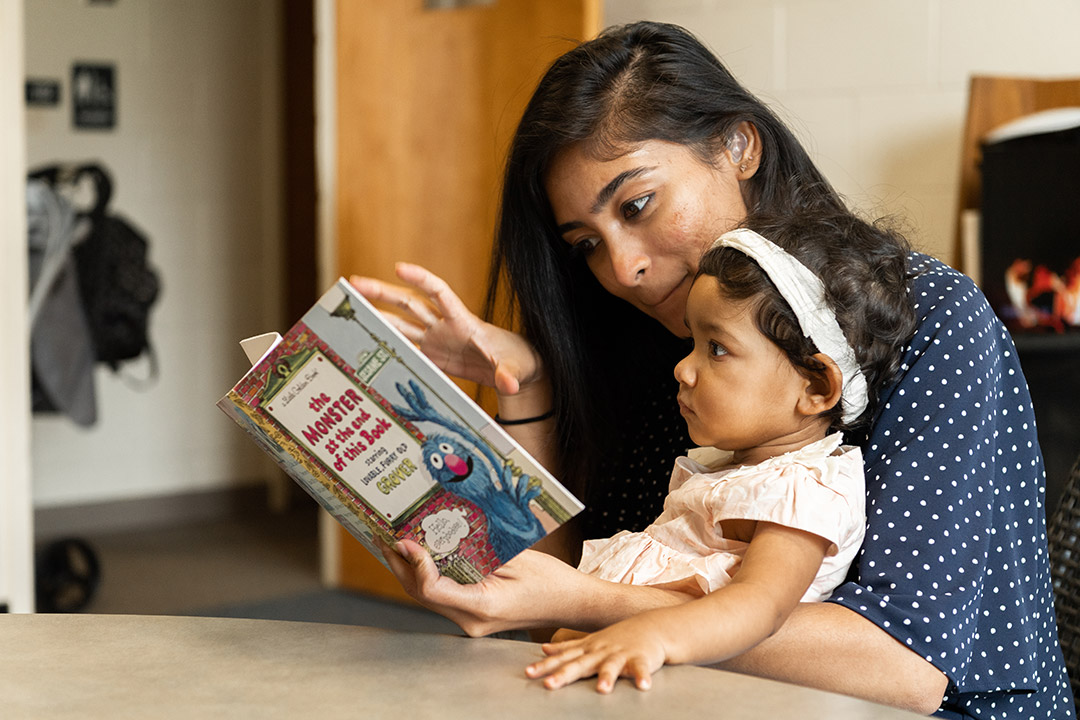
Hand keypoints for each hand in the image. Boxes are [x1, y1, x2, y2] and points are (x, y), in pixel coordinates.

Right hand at [350, 263, 541, 395]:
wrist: (517, 370)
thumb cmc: (520, 361)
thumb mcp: (516, 368)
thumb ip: (509, 374)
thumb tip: (510, 384)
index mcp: (463, 322)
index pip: (439, 293)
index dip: (420, 278)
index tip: (398, 267)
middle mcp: (445, 326)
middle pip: (409, 303)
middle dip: (382, 293)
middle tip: (354, 283)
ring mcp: (436, 340)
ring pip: (401, 323)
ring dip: (377, 315)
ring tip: (351, 307)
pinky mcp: (433, 357)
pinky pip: (405, 347)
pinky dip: (386, 345)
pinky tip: (365, 343)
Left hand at [377, 538, 585, 637]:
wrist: (571, 604)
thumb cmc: (550, 580)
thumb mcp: (515, 558)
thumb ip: (477, 550)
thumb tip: (441, 535)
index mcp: (482, 607)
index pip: (432, 589)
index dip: (414, 563)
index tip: (404, 539)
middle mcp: (471, 621)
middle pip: (422, 595)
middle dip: (400, 565)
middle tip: (384, 536)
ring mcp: (471, 622)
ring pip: (428, 598)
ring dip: (409, 571)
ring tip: (393, 543)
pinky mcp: (473, 615)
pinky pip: (442, 596)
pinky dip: (428, 576)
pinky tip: (420, 556)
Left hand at [525, 615, 670, 692]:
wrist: (651, 625)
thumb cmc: (618, 637)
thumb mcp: (590, 640)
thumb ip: (568, 647)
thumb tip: (544, 648)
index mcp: (588, 649)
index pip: (563, 658)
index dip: (545, 666)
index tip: (528, 673)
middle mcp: (601, 651)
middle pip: (581, 665)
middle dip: (564, 675)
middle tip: (549, 685)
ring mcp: (621, 654)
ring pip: (612, 667)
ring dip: (607, 677)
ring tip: (602, 690)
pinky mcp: (641, 658)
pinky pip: (641, 669)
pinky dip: (642, 677)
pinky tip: (643, 686)